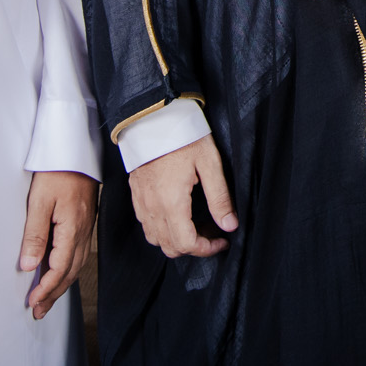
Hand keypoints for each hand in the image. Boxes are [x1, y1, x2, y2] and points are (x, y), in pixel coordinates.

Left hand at [19, 171, 97, 319]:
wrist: (76, 150)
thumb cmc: (57, 171)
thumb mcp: (40, 201)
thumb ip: (35, 234)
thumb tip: (30, 265)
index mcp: (72, 228)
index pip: (59, 268)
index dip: (46, 288)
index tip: (32, 301)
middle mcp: (82, 231)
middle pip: (70, 271)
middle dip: (54, 293)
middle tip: (38, 310)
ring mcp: (85, 227)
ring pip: (76, 265)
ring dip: (61, 284)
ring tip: (47, 299)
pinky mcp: (83, 222)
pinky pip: (78, 254)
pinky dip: (68, 270)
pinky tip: (60, 273)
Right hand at [128, 135, 238, 257]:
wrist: (154, 117)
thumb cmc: (183, 136)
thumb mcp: (210, 163)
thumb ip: (220, 197)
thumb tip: (230, 225)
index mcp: (172, 202)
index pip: (186, 243)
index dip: (207, 249)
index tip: (222, 240)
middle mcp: (152, 207)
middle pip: (170, 247)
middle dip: (194, 247)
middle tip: (212, 232)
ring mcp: (141, 201)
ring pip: (155, 239)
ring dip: (176, 240)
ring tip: (196, 224)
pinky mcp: (136, 194)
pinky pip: (146, 225)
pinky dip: (162, 230)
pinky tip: (178, 215)